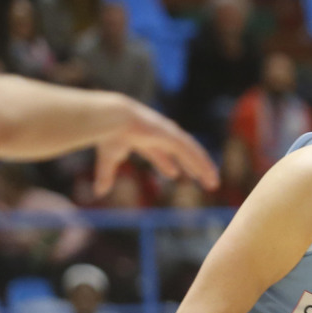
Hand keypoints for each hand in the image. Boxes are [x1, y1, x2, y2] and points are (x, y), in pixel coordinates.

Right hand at [94, 99, 218, 196]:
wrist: (113, 119)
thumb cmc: (108, 136)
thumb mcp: (108, 160)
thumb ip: (106, 176)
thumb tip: (99, 193)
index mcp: (144, 139)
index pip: (158, 152)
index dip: (166, 163)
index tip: (174, 173)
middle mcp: (160, 135)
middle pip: (180, 152)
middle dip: (190, 165)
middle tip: (199, 177)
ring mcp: (169, 135)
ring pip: (191, 153)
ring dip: (203, 167)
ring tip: (212, 181)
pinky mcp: (174, 136)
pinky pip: (193, 152)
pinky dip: (202, 163)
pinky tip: (209, 173)